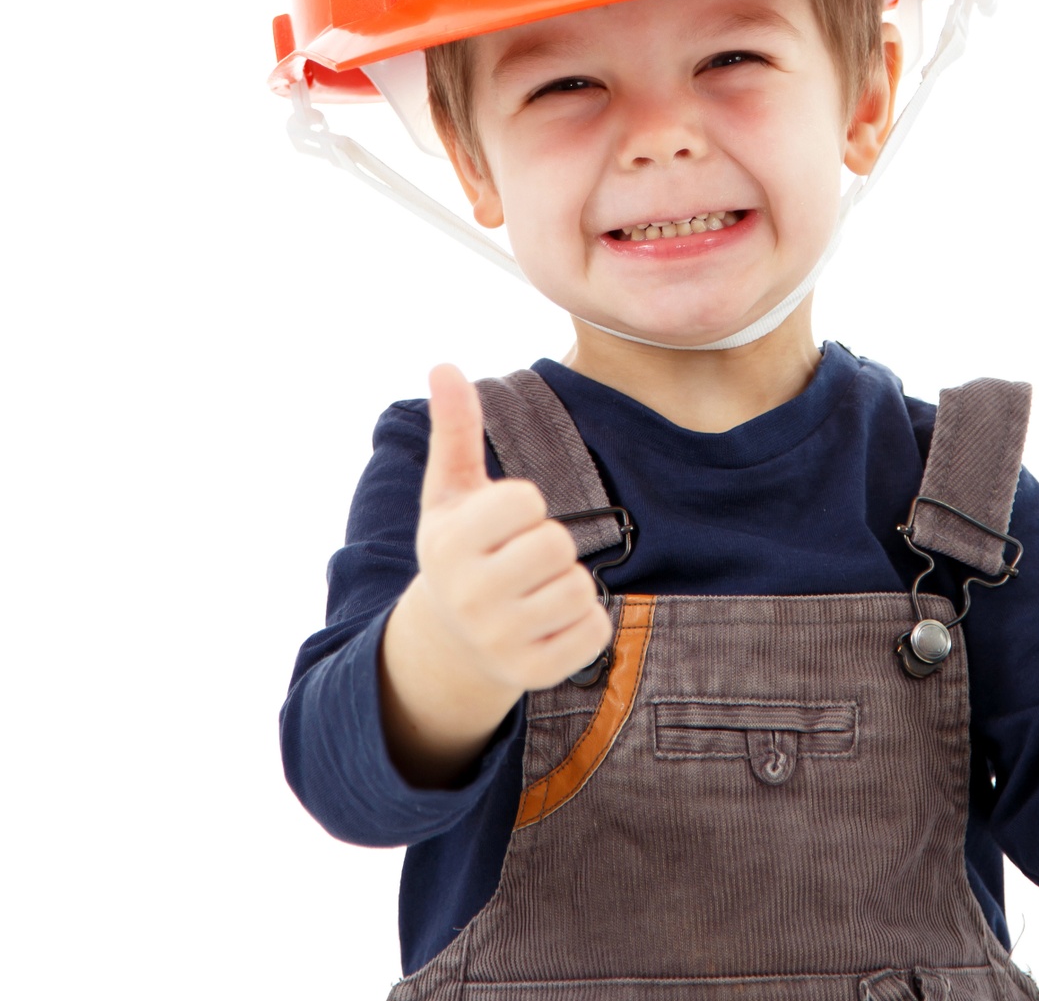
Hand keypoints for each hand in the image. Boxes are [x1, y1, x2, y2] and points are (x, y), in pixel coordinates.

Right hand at [378, 365, 612, 785]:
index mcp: (449, 544)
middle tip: (524, 558)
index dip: (525, 503)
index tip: (505, 520)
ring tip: (534, 590)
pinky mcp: (533, 674)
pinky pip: (595, 630)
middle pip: (557, 544)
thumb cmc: (461, 548)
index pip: (525, 501)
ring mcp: (500, 640)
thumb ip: (455, 429)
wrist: (451, 641)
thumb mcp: (451, 492)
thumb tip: (444, 365)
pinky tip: (550, 622)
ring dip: (568, 583)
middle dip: (551, 543)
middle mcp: (469, 597)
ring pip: (579, 588)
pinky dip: (585, 622)